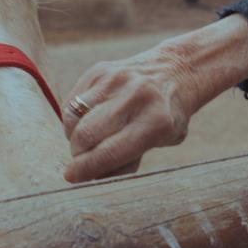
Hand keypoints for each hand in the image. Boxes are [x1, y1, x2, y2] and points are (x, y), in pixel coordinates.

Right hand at [62, 45, 194, 182]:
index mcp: (156, 121)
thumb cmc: (167, 116)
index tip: (73, 177)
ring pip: (72, 118)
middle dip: (78, 155)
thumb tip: (91, 176)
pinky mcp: (98, 70)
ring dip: (74, 136)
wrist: (175, 70)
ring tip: (88, 140)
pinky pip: (72, 102)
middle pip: (85, 135)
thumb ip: (129, 161)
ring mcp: (114, 79)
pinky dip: (74, 118)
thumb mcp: (161, 142)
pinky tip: (89, 120)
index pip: (109, 152)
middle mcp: (134, 96)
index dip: (85, 169)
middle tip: (83, 160)